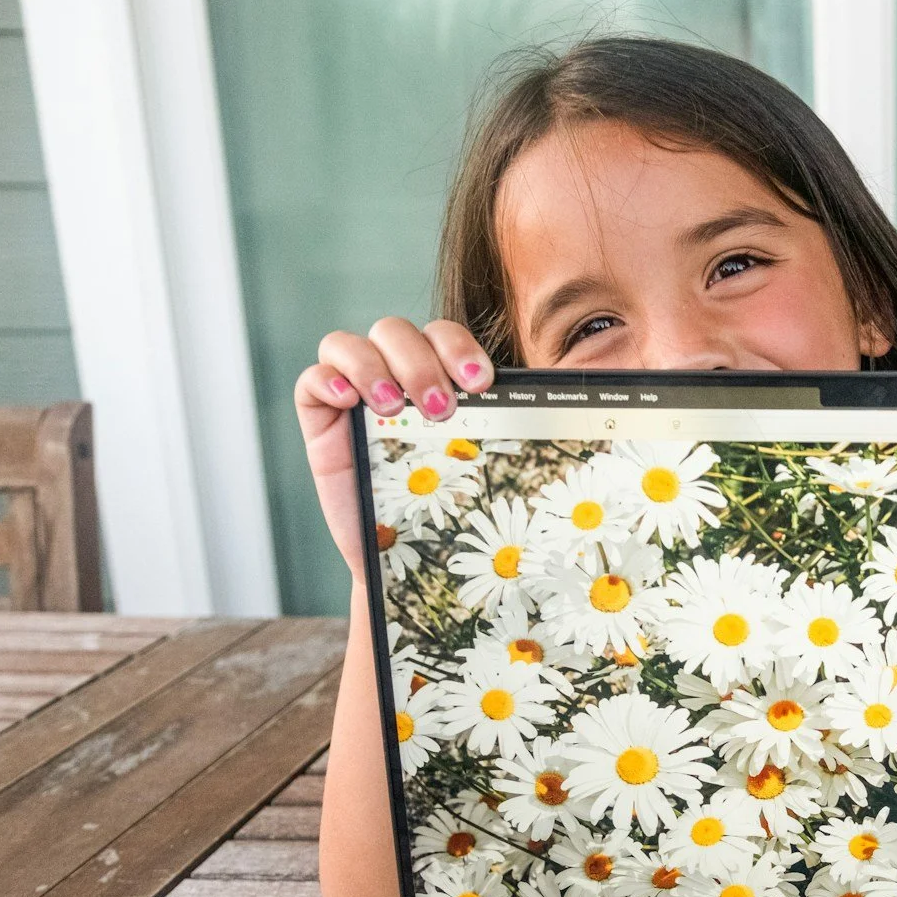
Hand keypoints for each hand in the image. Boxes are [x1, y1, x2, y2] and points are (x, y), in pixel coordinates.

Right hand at [295, 317, 493, 576]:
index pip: (442, 335)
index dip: (459, 347)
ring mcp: (354, 397)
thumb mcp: (487, 463)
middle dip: (420, 362)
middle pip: (395, 331)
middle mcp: (394, 378)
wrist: (410, 565)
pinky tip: (350, 402)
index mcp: (438, 378)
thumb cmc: (454, 511)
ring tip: (395, 409)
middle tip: (441, 409)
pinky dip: (328, 379)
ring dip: (373, 368)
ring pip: (347, 344)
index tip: (481, 383)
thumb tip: (584, 398)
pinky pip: (312, 380)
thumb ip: (516, 429)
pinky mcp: (322, 422)